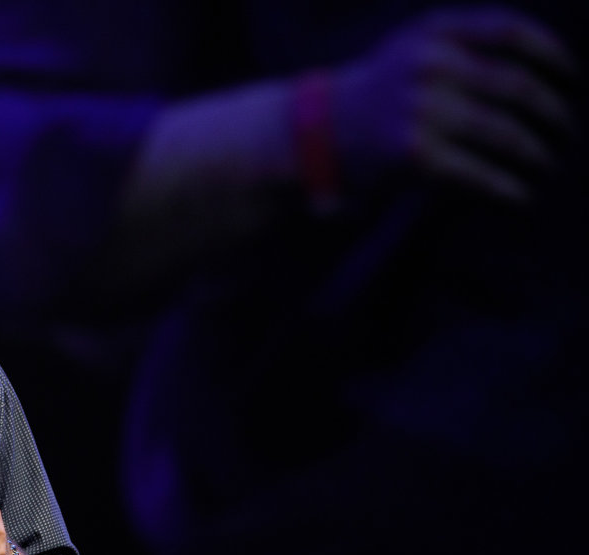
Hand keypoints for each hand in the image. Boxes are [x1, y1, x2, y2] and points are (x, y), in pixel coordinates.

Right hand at [331, 6, 578, 202]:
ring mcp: (421, 110)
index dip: (553, 55)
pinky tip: (520, 195)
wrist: (317, 133)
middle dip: (554, 113)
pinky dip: (507, 187)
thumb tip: (547, 73)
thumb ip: (466, 44)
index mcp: (433, 32)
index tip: (574, 80)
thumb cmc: (380, 94)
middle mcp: (428, 65)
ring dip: (536, 154)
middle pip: (517, 86)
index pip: (511, 32)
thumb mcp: (413, 49)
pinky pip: (478, 172)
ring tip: (546, 165)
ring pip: (505, 133)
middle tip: (566, 132)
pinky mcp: (414, 154)